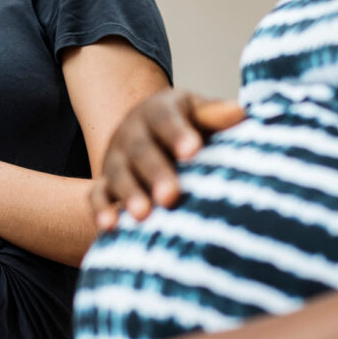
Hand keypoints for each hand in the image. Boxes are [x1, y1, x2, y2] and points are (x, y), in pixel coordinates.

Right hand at [92, 92, 244, 230]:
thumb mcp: (196, 112)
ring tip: (143, 215)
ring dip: (130, 195)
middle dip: (156, 173)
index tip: (194, 151)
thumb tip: (240, 113)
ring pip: (118, 175)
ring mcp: (115, 159)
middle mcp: (131, 133)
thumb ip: (214, 115)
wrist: (144, 128)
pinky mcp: (103, 182)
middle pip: (141, 151)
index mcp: (157, 111)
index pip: (167, 119)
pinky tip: (110, 227)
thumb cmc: (184, 124)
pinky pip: (96, 195)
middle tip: (171, 196)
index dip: (178, 135)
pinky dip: (102, 210)